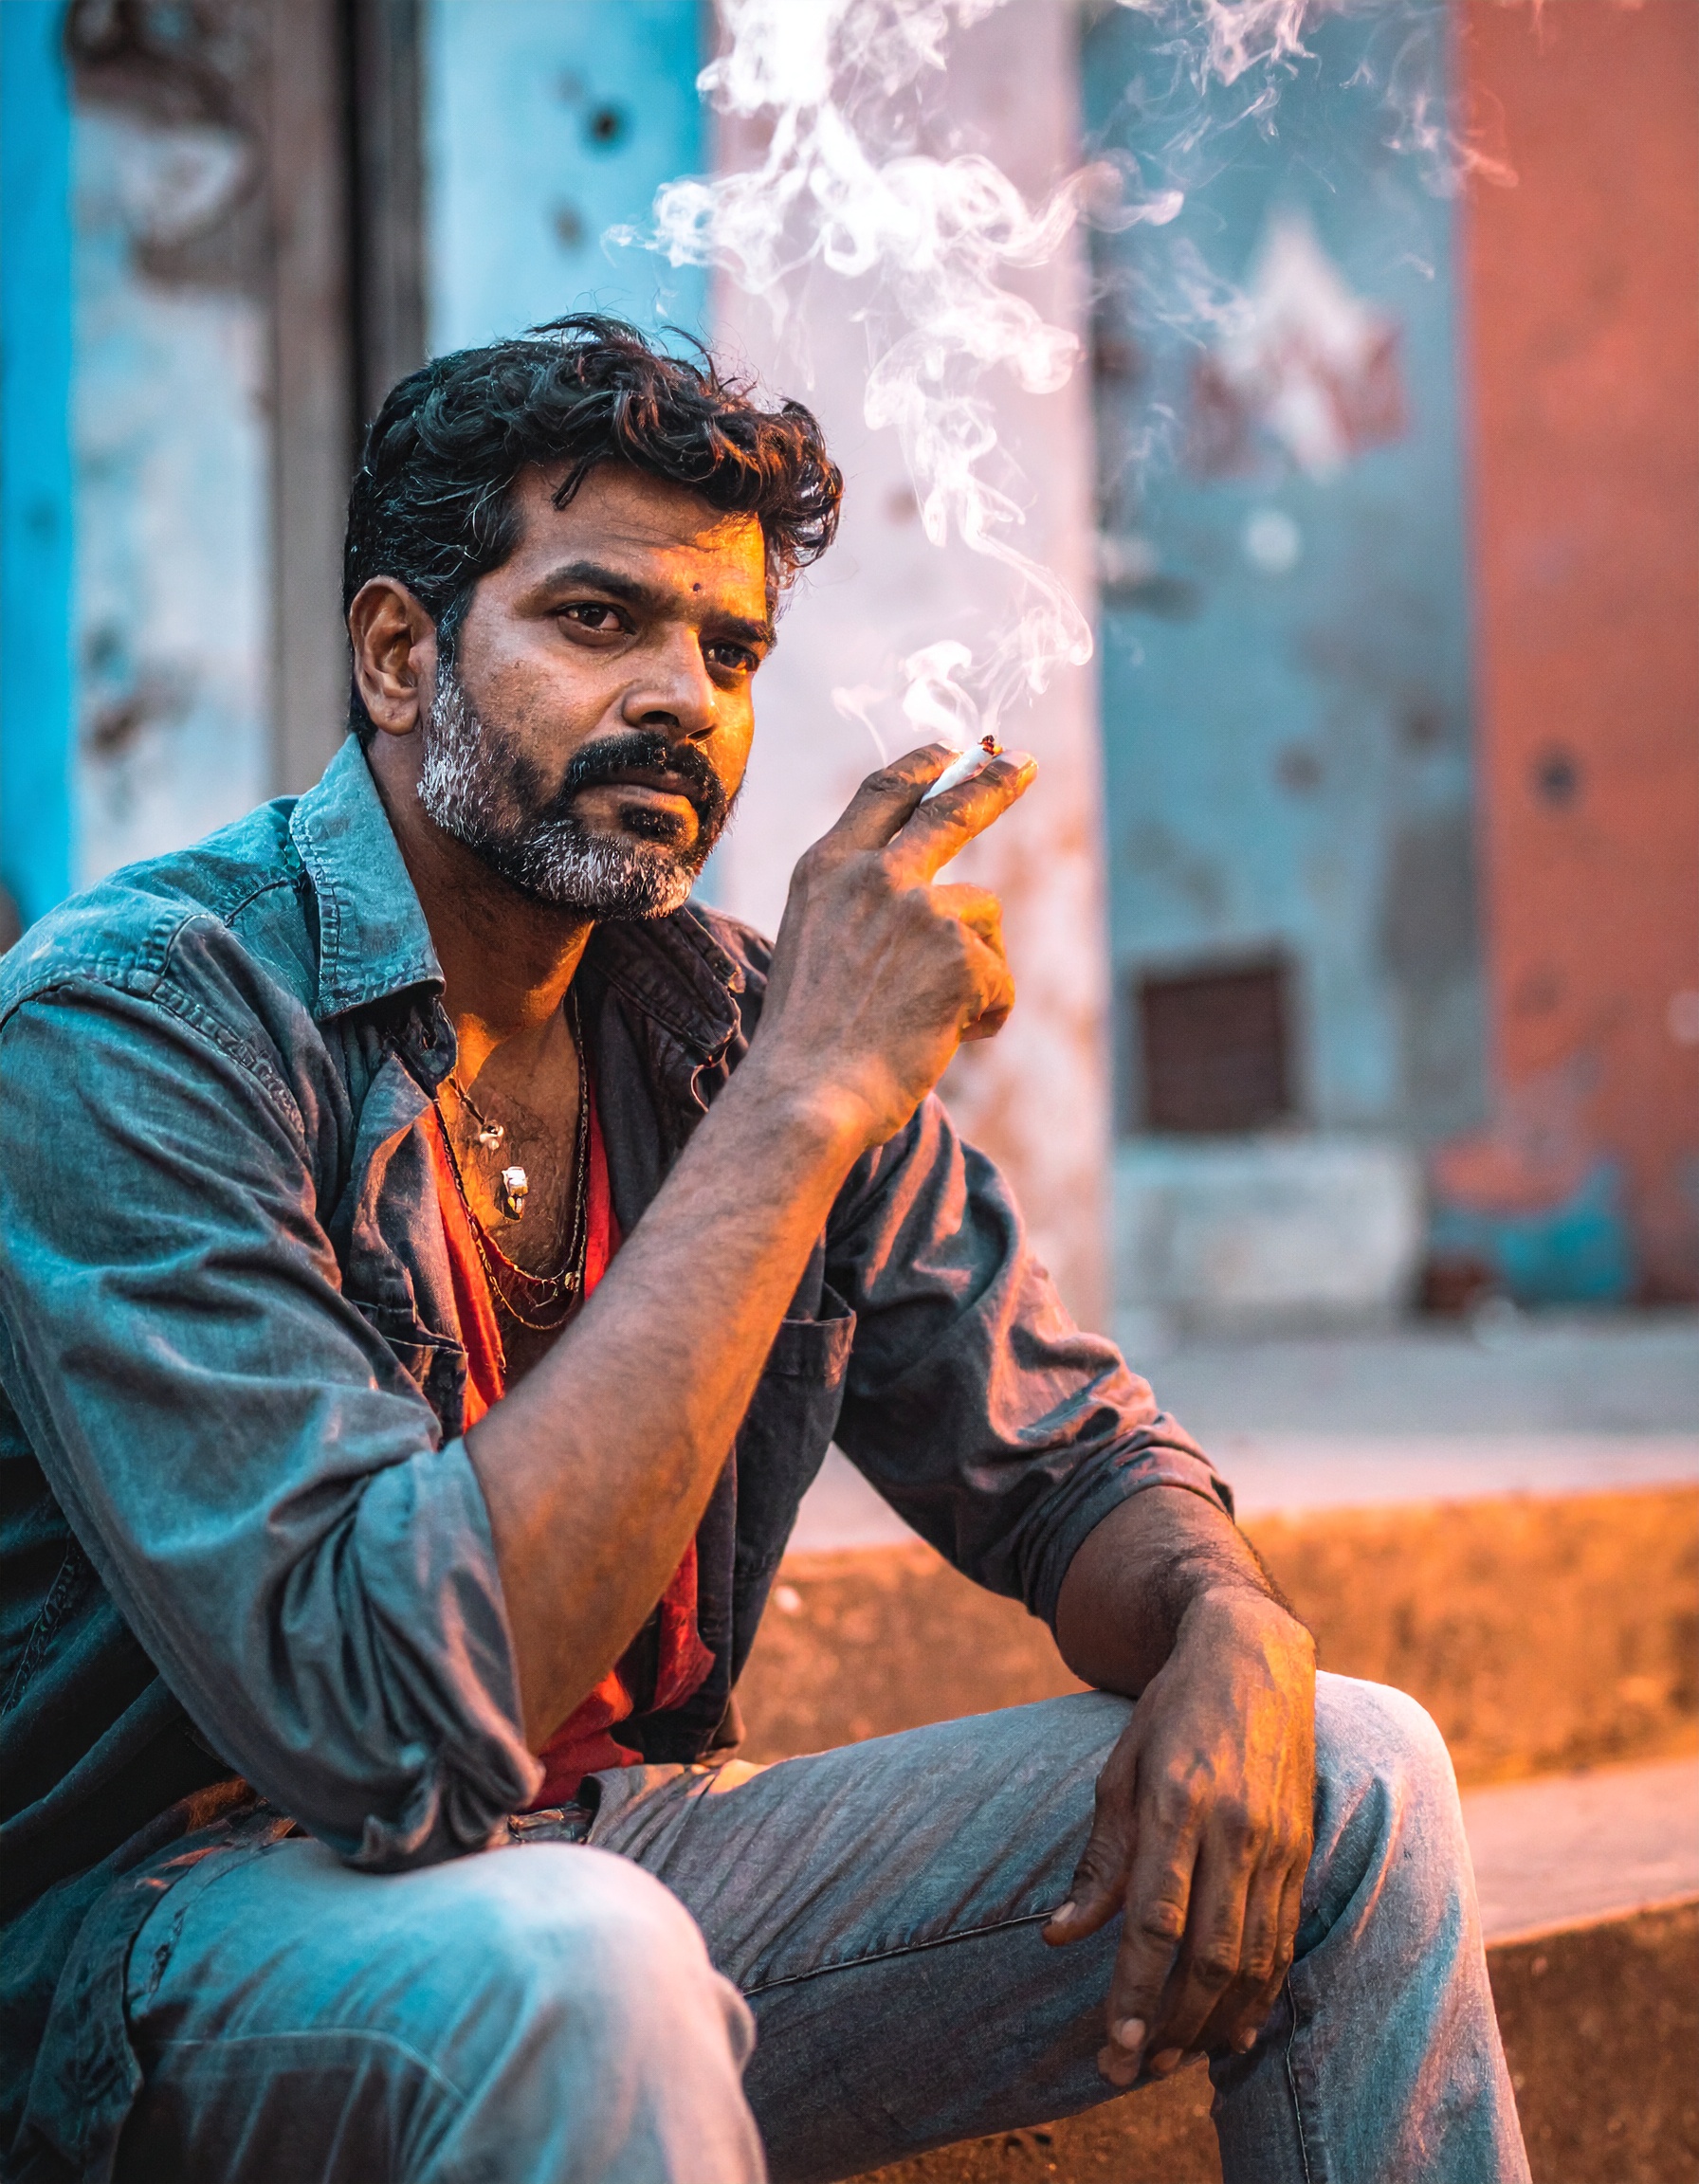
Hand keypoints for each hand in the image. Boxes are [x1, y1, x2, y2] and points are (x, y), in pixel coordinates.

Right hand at [755, 743, 1035, 1150]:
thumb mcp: (815, 947)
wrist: (805, 1097)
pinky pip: (999, 980)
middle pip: (950, 809)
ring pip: (982, 921)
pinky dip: (985, 1016)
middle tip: (1020, 764)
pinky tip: (943, 1040)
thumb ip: (859, 907)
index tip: (955, 752)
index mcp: (825, 870)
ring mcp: (918, 908)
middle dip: (991, 782)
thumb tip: (929, 896)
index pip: (883, 792)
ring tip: (926, 1022)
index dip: (924, 766)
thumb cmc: (806, 1045)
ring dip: (973, 970)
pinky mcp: (960, 952)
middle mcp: (871, 875)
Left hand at [1043, 1590, 1315, 2085]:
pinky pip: (1283, 1941)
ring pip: (1251, 1959)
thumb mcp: (1118, 1771)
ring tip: (1171, 2061)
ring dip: (1212, 2023)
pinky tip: (1230, 2030)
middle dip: (1170, 2026)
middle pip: (1208, 1955)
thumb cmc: (1171, 1714)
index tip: (1112, 2046)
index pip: (1157, 1920)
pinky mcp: (1302, 1852)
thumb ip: (1099, 1861)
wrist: (1254, 1658)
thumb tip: (1058, 1939)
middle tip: (1129, 2071)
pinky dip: (1258, 1994)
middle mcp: (1234, 1828)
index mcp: (1176, 1801)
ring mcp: (1276, 1842)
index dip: (1135, 1991)